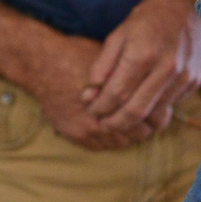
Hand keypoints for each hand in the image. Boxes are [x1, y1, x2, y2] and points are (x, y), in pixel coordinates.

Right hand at [19, 27, 152, 150]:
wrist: (44, 64)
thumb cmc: (78, 54)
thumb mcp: (111, 58)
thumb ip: (131, 77)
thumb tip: (152, 85)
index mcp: (118, 96)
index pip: (150, 118)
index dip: (156, 115)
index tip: (157, 110)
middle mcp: (105, 117)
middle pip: (138, 135)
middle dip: (142, 126)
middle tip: (144, 118)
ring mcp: (89, 130)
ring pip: (120, 144)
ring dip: (125, 135)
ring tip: (125, 122)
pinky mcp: (75, 135)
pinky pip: (101, 147)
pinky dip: (108, 139)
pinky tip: (108, 127)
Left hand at [81, 0, 200, 134]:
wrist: (184, 4)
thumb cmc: (146, 19)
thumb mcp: (118, 35)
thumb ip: (102, 67)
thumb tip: (88, 96)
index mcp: (143, 54)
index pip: (116, 95)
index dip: (100, 108)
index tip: (91, 110)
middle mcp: (166, 68)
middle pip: (135, 112)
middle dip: (115, 123)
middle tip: (103, 123)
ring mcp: (183, 76)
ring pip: (154, 115)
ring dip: (135, 121)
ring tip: (119, 117)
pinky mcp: (194, 81)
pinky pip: (170, 105)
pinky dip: (154, 109)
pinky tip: (143, 101)